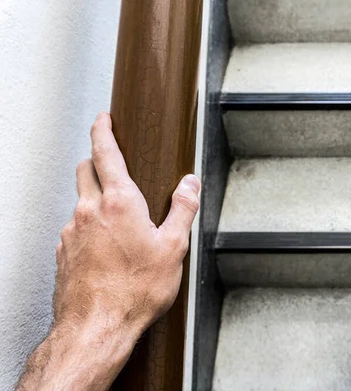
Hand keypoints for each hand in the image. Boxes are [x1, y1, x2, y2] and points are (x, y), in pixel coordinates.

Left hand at [17, 112, 200, 389]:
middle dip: (96, 159)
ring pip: (80, 200)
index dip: (103, 130)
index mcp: (119, 203)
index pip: (105, 153)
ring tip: (119, 220)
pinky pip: (75, 227)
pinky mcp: (64, 251)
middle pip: (85, 170)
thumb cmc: (134, 291)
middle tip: (111, 162)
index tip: (103, 119)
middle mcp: (89, 211)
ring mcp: (72, 231)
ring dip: (95, 198)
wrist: (96, 327)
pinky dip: (89, 225)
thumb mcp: (173, 248)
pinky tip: (106, 247)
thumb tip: (190, 185)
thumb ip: (183, 209)